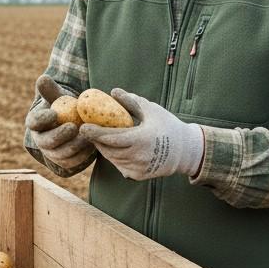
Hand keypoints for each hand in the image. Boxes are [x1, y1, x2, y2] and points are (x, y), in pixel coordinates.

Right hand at [25, 75, 92, 172]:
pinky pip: (73, 162)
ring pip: (60, 154)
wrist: (75, 123)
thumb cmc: (65, 107)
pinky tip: (93, 145)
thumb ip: (51, 89)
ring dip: (74, 146)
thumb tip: (43, 78)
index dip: (42, 119)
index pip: (34, 122)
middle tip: (73, 127)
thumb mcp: (58, 96)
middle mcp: (41, 140)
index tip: (55, 113)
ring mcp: (52, 153)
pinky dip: (83, 155)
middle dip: (59, 136)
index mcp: (36, 122)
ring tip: (87, 136)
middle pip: (46, 142)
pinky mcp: (65, 162)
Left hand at [81, 88, 204, 180]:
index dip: (95, 133)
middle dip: (96, 140)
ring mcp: (138, 168)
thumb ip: (131, 101)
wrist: (185, 151)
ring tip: (98, 137)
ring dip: (103, 148)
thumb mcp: (151, 110)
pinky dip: (113, 157)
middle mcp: (139, 156)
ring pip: (112, 158)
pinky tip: (111, 148)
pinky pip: (119, 165)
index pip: (112, 137)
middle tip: (86, 131)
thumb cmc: (167, 126)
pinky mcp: (138, 176)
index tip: (83, 127)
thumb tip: (113, 91)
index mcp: (142, 139)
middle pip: (109, 149)